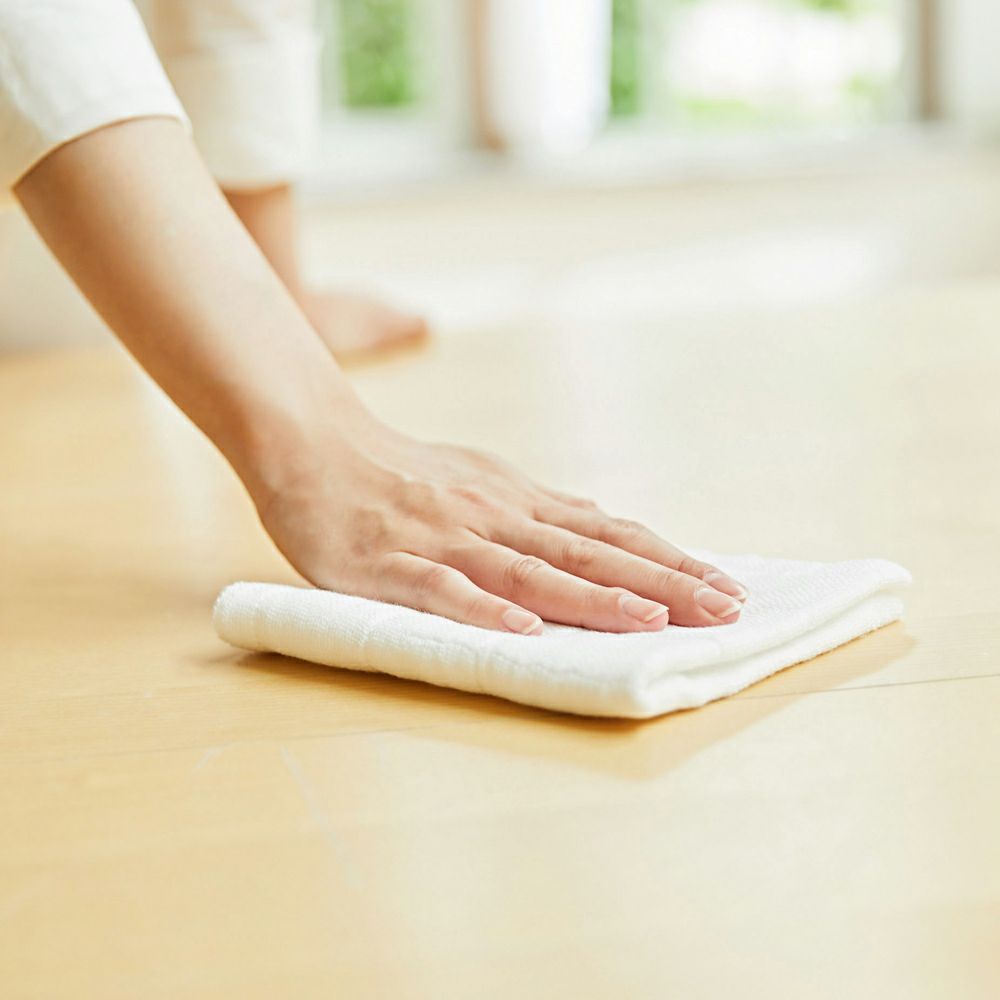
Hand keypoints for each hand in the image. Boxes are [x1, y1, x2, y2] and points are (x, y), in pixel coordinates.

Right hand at [256, 422, 748, 634]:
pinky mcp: (390, 563)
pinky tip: (524, 634)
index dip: (669, 560)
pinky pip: (441, 590)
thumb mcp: (484, 481)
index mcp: (518, 500)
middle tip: (723, 610)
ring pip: (527, 570)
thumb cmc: (402, 470)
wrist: (315, 443)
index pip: (608, 531)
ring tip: (649, 621)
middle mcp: (494, 515)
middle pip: (587, 552)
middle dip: (659, 582)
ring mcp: (445, 538)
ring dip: (590, 597)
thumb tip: (605, 536)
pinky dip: (484, 611)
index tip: (726, 586)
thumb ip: (539, 514)